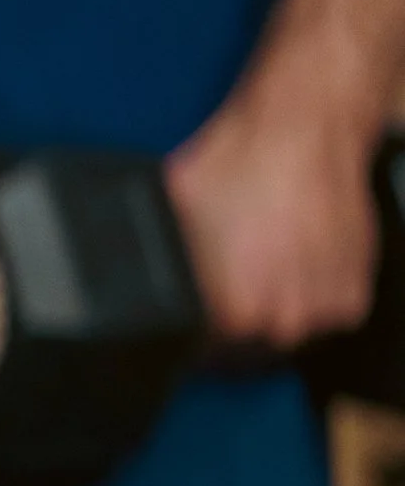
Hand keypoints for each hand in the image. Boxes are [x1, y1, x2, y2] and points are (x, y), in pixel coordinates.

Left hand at [165, 75, 380, 347]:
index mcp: (235, 314)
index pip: (200, 357)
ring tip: (252, 273)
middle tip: (217, 294)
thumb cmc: (239, 164)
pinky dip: (302, 296)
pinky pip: (321, 312)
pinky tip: (284, 264)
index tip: (181, 327)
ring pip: (284, 333)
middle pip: (243, 352)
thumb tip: (130, 281)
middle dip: (226, 330)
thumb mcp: (168, 215)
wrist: (303, 128)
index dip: (185, 340)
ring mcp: (325, 309)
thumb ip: (156, 259)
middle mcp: (285, 321)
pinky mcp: (355, 290)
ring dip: (266, 314)